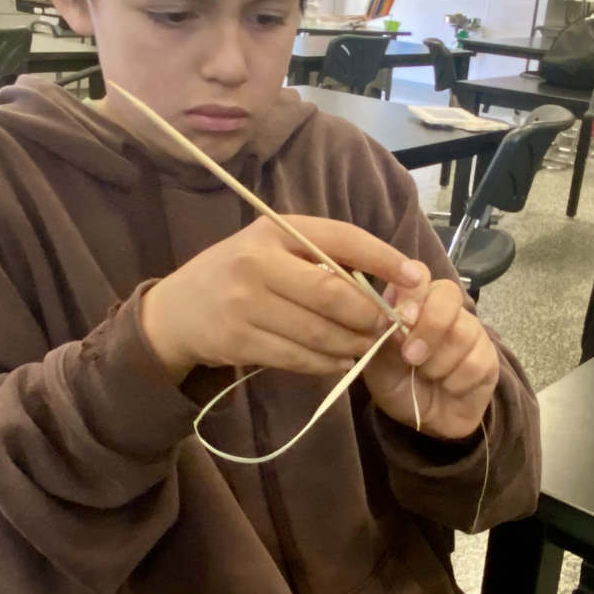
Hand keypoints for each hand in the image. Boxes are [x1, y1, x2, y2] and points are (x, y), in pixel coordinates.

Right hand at [140, 216, 420, 383]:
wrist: (175, 311)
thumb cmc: (237, 274)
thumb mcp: (271, 249)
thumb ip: (320, 259)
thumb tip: (391, 280)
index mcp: (273, 231)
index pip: (342, 239)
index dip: (384, 259)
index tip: (417, 276)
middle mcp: (257, 262)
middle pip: (334, 294)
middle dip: (371, 315)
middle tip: (390, 328)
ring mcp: (245, 304)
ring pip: (320, 332)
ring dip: (353, 345)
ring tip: (366, 347)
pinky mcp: (239, 341)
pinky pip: (298, 357)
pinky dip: (327, 363)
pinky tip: (339, 361)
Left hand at [361, 269, 498, 440]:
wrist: (423, 420)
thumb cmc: (396, 382)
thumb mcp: (377, 362)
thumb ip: (382, 336)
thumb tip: (391, 315)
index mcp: (411, 302)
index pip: (418, 272)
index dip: (412, 289)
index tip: (402, 316)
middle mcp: (443, 308)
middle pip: (448, 293)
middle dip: (429, 327)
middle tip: (411, 357)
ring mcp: (470, 330)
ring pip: (463, 332)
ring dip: (438, 363)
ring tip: (427, 376)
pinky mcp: (488, 356)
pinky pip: (475, 362)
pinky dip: (455, 381)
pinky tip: (448, 387)